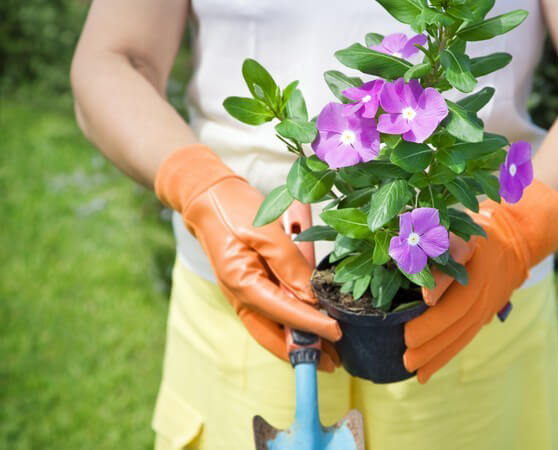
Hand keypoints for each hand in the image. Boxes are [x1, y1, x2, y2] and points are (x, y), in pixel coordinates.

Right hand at [155, 145, 340, 370]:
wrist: (208, 198)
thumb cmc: (236, 210)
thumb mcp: (267, 232)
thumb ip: (290, 265)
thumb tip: (311, 297)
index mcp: (240, 282)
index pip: (283, 312)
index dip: (312, 325)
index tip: (337, 333)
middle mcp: (240, 295)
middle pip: (273, 334)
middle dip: (303, 350)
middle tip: (334, 363)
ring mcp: (243, 294)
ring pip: (271, 330)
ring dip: (297, 344)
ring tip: (326, 355)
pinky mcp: (249, 288)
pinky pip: (270, 315)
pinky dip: (289, 327)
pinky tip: (308, 332)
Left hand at [403, 180, 557, 382]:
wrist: (516, 241)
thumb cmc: (477, 231)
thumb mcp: (462, 227)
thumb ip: (445, 244)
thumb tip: (424, 268)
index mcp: (474, 256)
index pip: (457, 273)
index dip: (442, 284)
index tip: (425, 299)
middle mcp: (480, 286)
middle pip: (456, 315)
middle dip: (430, 334)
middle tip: (405, 347)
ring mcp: (483, 305)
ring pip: (459, 334)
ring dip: (435, 353)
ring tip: (411, 368)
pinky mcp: (482, 317)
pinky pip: (463, 340)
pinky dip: (443, 357)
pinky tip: (425, 374)